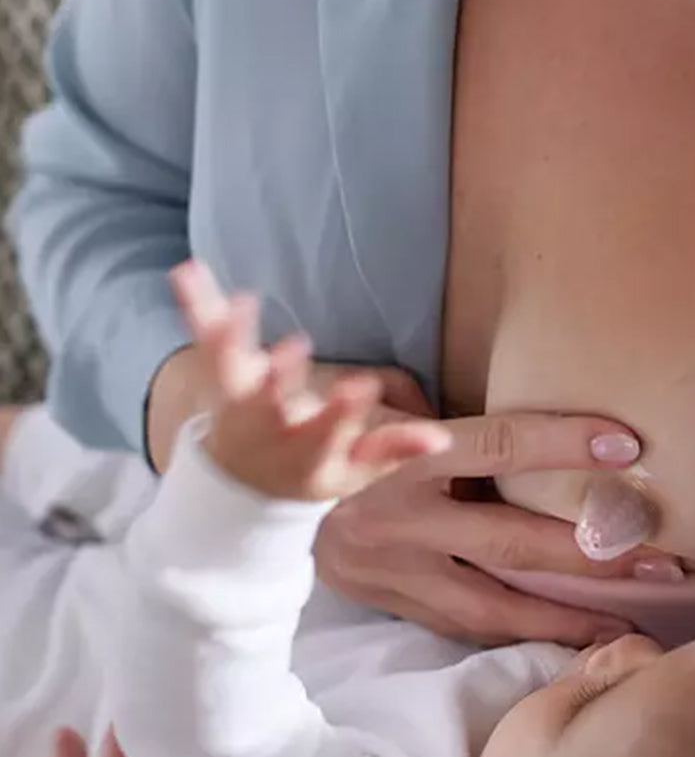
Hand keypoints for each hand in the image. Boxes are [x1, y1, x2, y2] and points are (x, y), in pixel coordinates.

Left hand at [171, 261, 450, 501]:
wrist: (239, 487)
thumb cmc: (310, 472)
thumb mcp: (355, 472)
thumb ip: (397, 450)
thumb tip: (443, 440)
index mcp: (307, 450)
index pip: (329, 430)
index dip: (344, 409)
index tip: (360, 386)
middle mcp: (267, 426)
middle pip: (270, 403)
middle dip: (281, 377)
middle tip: (291, 348)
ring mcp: (238, 400)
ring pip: (230, 369)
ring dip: (231, 336)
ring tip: (236, 302)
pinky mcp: (219, 375)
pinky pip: (205, 337)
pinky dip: (197, 304)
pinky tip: (188, 270)